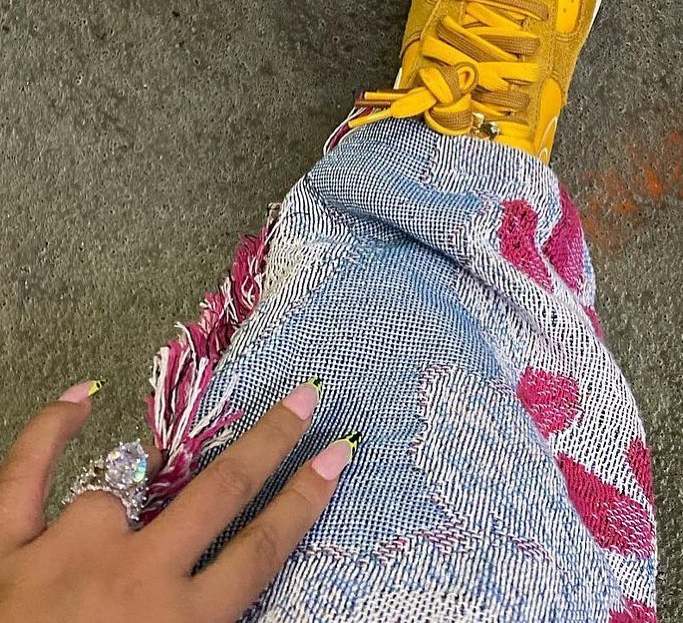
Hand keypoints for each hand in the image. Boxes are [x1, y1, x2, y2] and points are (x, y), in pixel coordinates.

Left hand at [0, 381, 353, 622]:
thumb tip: (232, 598)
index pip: (259, 550)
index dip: (303, 500)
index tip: (335, 456)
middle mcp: (133, 581)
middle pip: (221, 494)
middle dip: (269, 443)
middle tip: (303, 400)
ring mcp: (65, 556)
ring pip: (114, 495)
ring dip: (120, 507)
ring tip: (111, 532)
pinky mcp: (2, 549)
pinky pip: (24, 476)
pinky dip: (50, 432)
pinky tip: (80, 398)